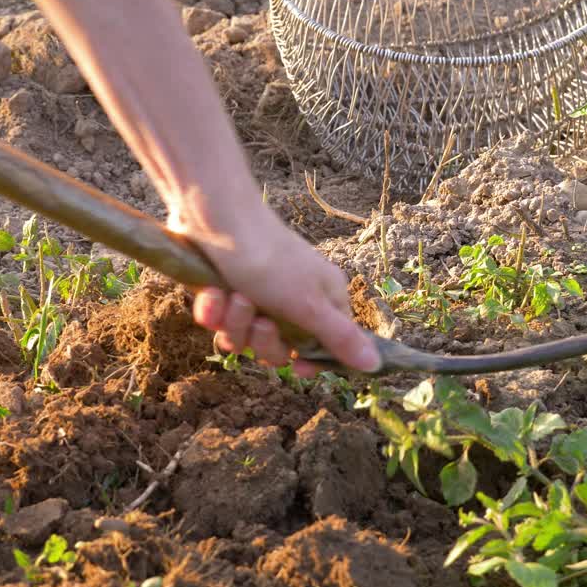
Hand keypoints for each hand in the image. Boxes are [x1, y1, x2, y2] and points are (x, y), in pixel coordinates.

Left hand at [171, 202, 381, 377]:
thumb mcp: (309, 304)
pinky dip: (213, 310)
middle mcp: (293, 300)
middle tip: (260, 319)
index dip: (309, 361)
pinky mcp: (225, 293)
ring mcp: (257, 297)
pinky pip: (218, 322)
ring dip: (235, 322)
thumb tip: (375, 365)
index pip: (325, 347)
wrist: (215, 219)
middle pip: (279, 350)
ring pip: (244, 338)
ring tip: (234, 294)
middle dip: (262, 339)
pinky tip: (211, 291)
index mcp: (324, 300)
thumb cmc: (270, 259)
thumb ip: (340, 338)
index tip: (297, 367)